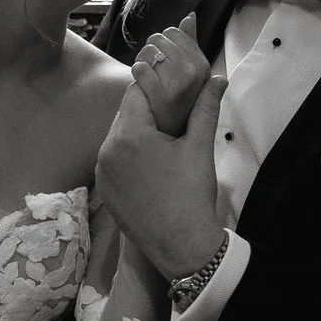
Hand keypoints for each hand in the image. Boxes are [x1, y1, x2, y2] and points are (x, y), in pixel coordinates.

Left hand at [98, 16, 227, 278]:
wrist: (181, 246)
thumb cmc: (191, 194)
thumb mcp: (199, 147)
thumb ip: (204, 107)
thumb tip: (217, 77)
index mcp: (128, 135)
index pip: (136, 92)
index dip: (153, 79)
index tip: (167, 73)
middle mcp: (106, 151)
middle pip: (126, 114)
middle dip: (147, 105)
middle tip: (170, 102)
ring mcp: (103, 173)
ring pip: (119, 137)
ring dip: (139, 129)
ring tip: (163, 131)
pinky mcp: (106, 191)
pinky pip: (115, 160)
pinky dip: (131, 153)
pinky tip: (152, 158)